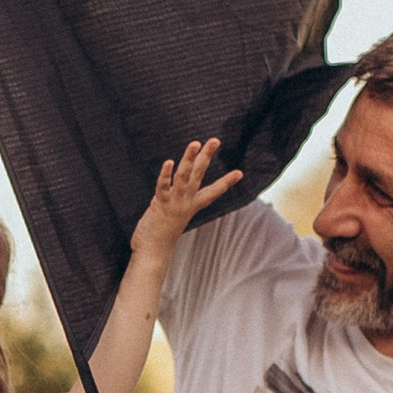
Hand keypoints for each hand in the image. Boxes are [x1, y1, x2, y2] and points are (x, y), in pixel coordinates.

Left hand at [129, 135, 240, 263]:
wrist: (153, 253)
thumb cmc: (160, 237)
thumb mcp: (172, 216)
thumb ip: (173, 204)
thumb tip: (171, 194)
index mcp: (191, 206)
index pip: (213, 192)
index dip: (226, 182)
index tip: (240, 172)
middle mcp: (185, 203)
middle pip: (198, 175)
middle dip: (207, 156)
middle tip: (215, 140)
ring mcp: (174, 203)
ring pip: (184, 176)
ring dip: (190, 159)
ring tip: (195, 143)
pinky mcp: (160, 205)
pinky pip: (164, 186)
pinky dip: (166, 174)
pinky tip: (169, 162)